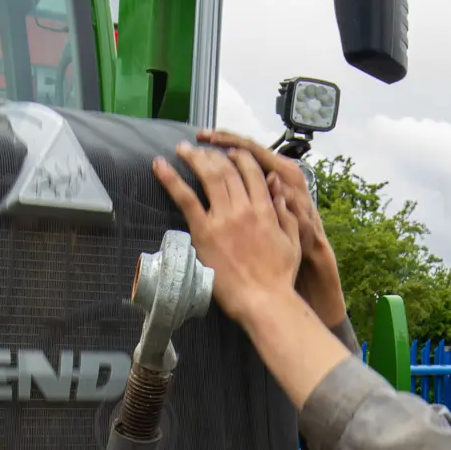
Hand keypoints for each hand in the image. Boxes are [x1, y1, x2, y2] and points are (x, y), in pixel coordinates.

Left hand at [152, 142, 301, 326]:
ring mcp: (223, 218)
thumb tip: (278, 189)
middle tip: (202, 149)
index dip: (239, 157)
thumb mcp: (292, 241)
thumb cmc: (279, 278)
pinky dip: (171, 179)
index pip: (251, 171)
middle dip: (214, 154)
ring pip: (209, 176)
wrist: (264, 300)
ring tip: (182, 149)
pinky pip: (186, 199)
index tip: (231, 153)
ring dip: (194, 158)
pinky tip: (159, 166)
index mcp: (265, 209)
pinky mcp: (204, 232)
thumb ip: (285, 213)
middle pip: (227, 169)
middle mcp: (244, 208)